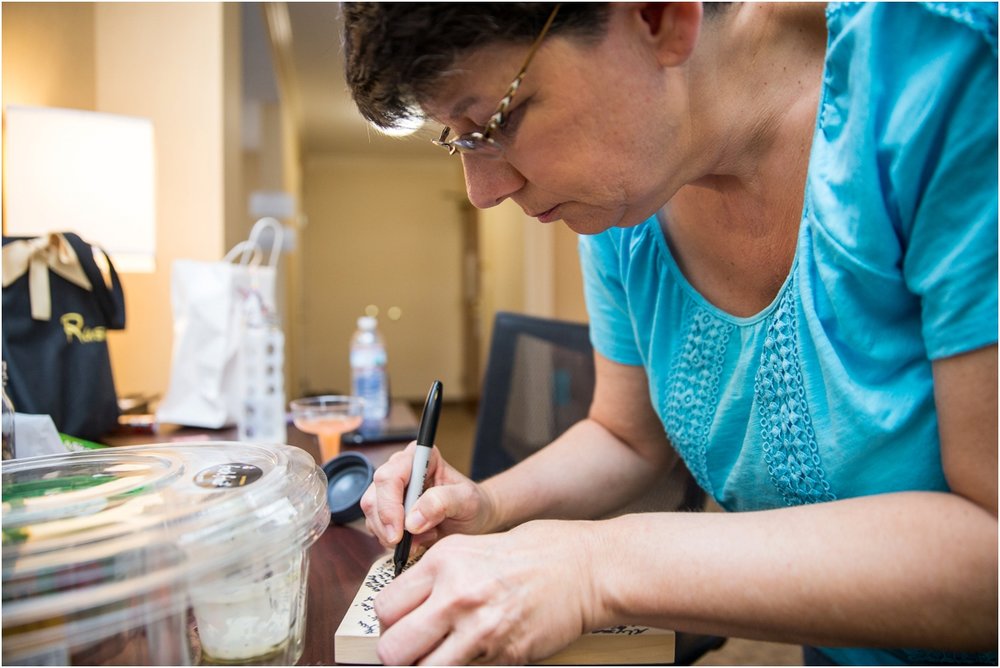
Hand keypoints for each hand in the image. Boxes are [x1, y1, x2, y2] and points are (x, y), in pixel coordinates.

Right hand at [361, 442, 497, 549]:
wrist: (474, 518)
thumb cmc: (473, 504)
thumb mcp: (467, 501)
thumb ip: (443, 502)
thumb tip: (412, 519)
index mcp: (420, 456)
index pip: (390, 476)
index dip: (390, 505)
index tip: (401, 532)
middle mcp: (401, 469)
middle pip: (374, 496)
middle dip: (389, 525)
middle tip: (412, 542)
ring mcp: (391, 490)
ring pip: (372, 514)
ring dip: (393, 535)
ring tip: (425, 536)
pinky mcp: (387, 510)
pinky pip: (376, 528)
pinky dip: (393, 541)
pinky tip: (417, 540)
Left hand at [375, 520, 603, 664]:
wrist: (587, 568)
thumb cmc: (537, 553)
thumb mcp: (474, 548)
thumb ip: (437, 576)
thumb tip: (409, 608)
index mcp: (443, 561)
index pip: (384, 607)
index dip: (389, 623)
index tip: (401, 627)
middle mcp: (455, 594)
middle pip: (393, 647)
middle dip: (398, 655)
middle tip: (415, 651)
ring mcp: (479, 628)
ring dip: (428, 667)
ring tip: (442, 658)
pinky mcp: (503, 654)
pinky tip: (475, 657)